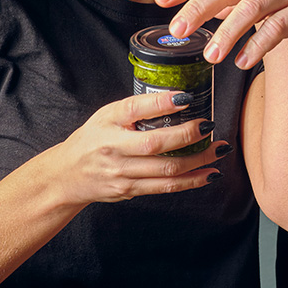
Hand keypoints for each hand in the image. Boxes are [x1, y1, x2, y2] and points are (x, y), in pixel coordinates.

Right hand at [51, 89, 226, 204]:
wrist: (68, 174)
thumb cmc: (92, 139)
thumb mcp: (107, 115)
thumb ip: (136, 108)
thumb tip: (176, 99)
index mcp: (108, 123)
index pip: (135, 109)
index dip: (162, 103)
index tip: (186, 97)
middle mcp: (113, 148)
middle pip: (156, 143)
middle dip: (189, 135)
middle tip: (210, 125)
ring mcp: (122, 173)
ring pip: (167, 169)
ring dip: (199, 160)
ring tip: (219, 150)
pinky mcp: (130, 190)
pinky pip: (166, 186)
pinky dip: (191, 180)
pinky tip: (209, 173)